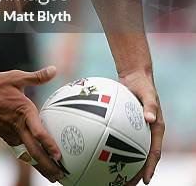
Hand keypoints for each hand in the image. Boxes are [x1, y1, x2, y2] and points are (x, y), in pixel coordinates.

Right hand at [0, 66, 64, 182]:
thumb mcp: (14, 77)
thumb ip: (36, 77)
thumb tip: (54, 69)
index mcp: (23, 112)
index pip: (38, 132)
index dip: (49, 145)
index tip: (59, 155)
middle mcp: (17, 127)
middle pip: (34, 152)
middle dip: (48, 167)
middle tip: (61, 177)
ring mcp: (10, 134)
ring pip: (28, 154)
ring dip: (40, 167)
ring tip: (53, 177)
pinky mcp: (6, 137)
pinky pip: (21, 150)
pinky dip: (31, 158)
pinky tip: (38, 163)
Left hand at [119, 69, 163, 184]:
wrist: (135, 77)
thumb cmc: (143, 85)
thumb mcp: (148, 94)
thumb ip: (150, 106)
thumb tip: (151, 118)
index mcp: (156, 130)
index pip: (154, 153)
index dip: (150, 167)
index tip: (145, 179)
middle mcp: (146, 133)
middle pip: (141, 158)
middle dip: (135, 173)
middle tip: (125, 185)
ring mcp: (136, 131)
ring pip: (129, 151)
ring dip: (121, 164)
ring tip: (109, 177)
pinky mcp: (125, 126)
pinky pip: (116, 138)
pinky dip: (109, 146)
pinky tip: (95, 151)